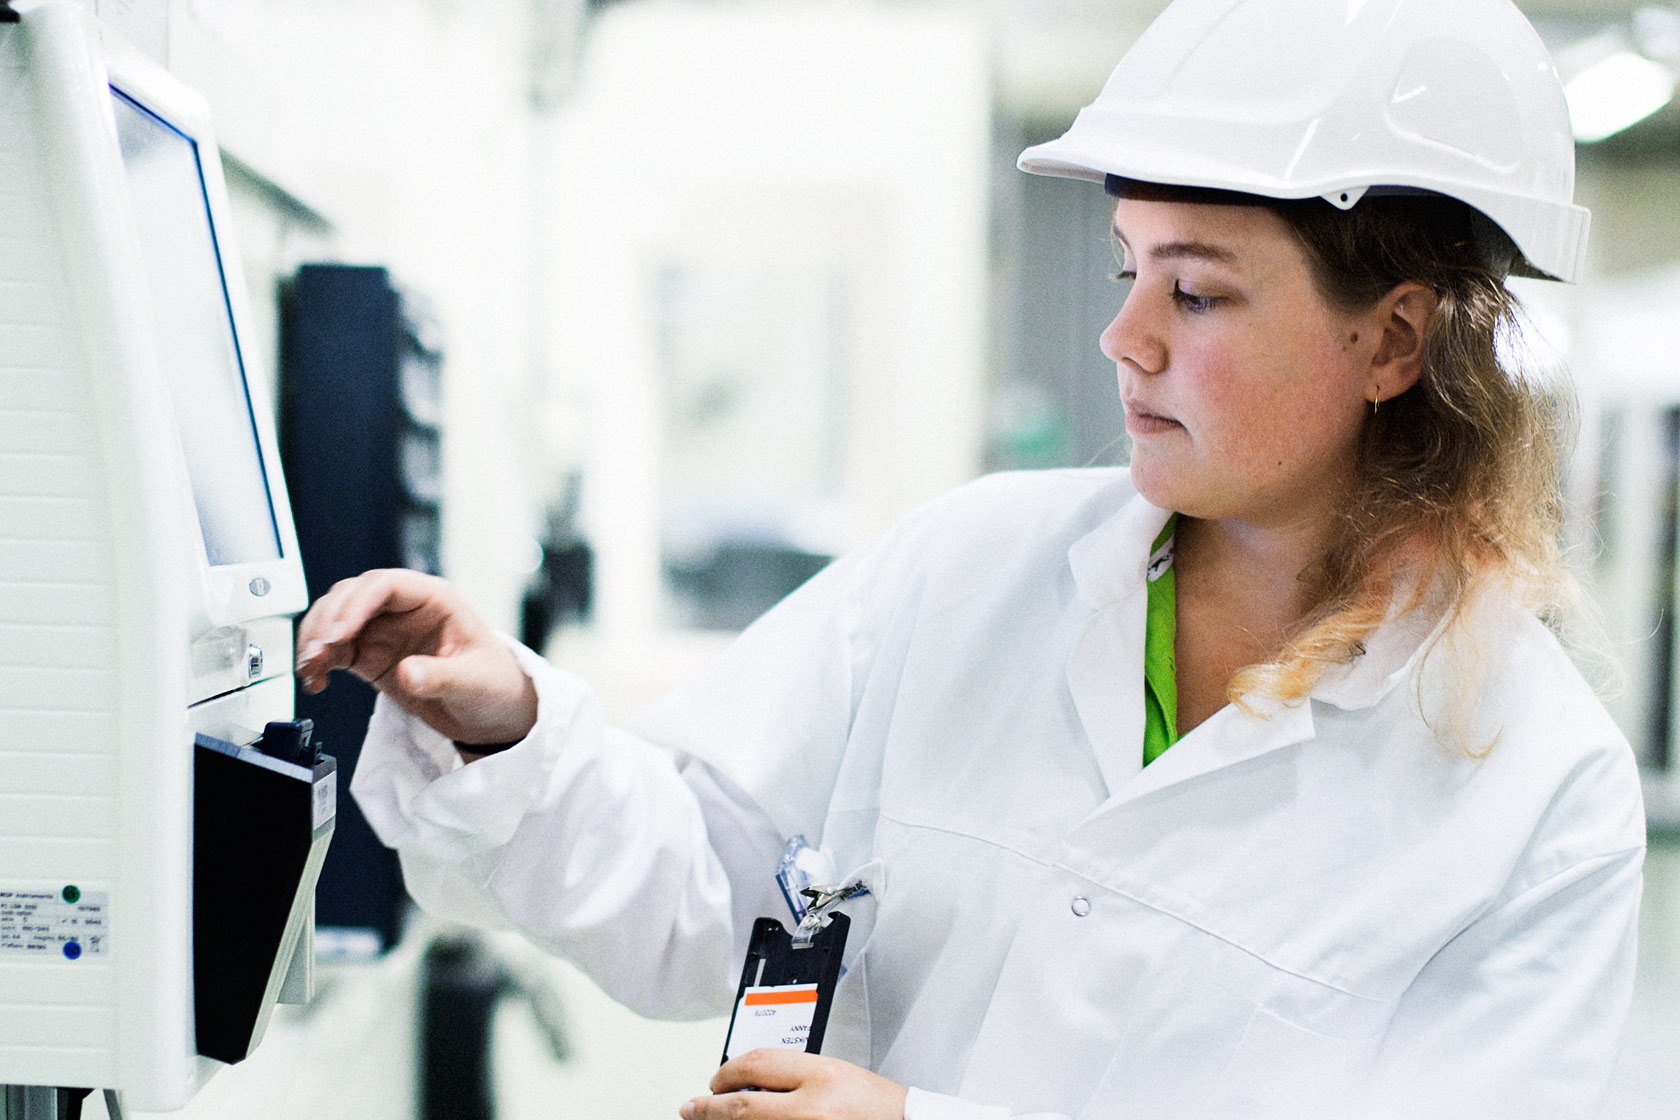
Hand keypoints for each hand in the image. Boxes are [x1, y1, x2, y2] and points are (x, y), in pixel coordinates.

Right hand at [295, 569, 537, 748]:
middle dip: (328, 621)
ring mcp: (385, 630)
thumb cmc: (494, 683)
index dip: (357, 604)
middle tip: (317, 652)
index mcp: (435, 600)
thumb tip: (408, 673)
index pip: (386, 585)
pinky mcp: (372, 655)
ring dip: (315, 639)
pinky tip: (315, 679)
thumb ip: (442, 677)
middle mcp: (405, 609)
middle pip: (352, 596)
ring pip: (335, 618)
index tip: (339, 633)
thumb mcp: (475, 682)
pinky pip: (334, 649)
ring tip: (309, 667)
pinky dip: (318, 661)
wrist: (492, 711)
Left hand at [680, 1051, 906, 1119]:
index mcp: (822, 1076)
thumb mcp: (836, 1074)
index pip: (756, 1064)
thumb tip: (747, 1086)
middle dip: (709, 1108)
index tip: (715, 1081)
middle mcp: (812, 1110)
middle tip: (692, 1108)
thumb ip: (794, 1076)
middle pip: (741, 1106)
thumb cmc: (878, 1109)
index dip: (726, 1071)